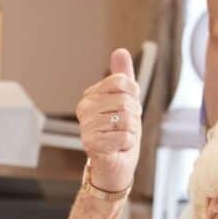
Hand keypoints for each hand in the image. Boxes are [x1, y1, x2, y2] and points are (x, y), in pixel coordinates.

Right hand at [77, 48, 140, 193]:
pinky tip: (117, 148)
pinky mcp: (91, 144)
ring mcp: (86, 126)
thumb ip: (123, 77)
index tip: (126, 110)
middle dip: (133, 116)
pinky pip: (124, 136)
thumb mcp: (126, 102)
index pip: (121, 81)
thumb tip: (120, 51)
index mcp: (90, 96)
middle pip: (125, 101)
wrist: (115, 167)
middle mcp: (84, 109)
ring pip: (126, 119)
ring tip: (120, 138)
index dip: (133, 96)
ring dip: (131, 131)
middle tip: (123, 128)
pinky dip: (127, 144)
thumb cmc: (120, 135)